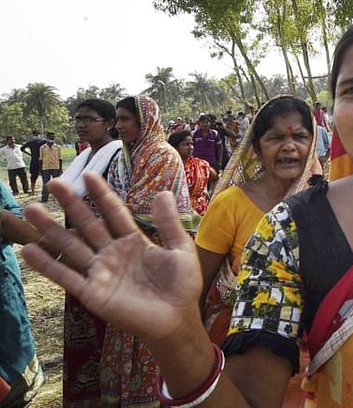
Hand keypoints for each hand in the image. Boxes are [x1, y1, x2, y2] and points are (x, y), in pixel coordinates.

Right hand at [22, 172, 202, 345]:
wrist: (177, 319)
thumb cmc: (181, 286)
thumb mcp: (180, 249)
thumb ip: (169, 223)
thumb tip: (162, 192)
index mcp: (133, 241)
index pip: (113, 213)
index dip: (101, 194)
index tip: (88, 174)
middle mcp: (112, 253)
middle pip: (88, 224)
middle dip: (71, 204)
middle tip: (54, 183)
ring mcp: (100, 272)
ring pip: (71, 246)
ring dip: (51, 229)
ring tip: (31, 210)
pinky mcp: (92, 293)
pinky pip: (66, 276)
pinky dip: (47, 265)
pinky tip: (30, 250)